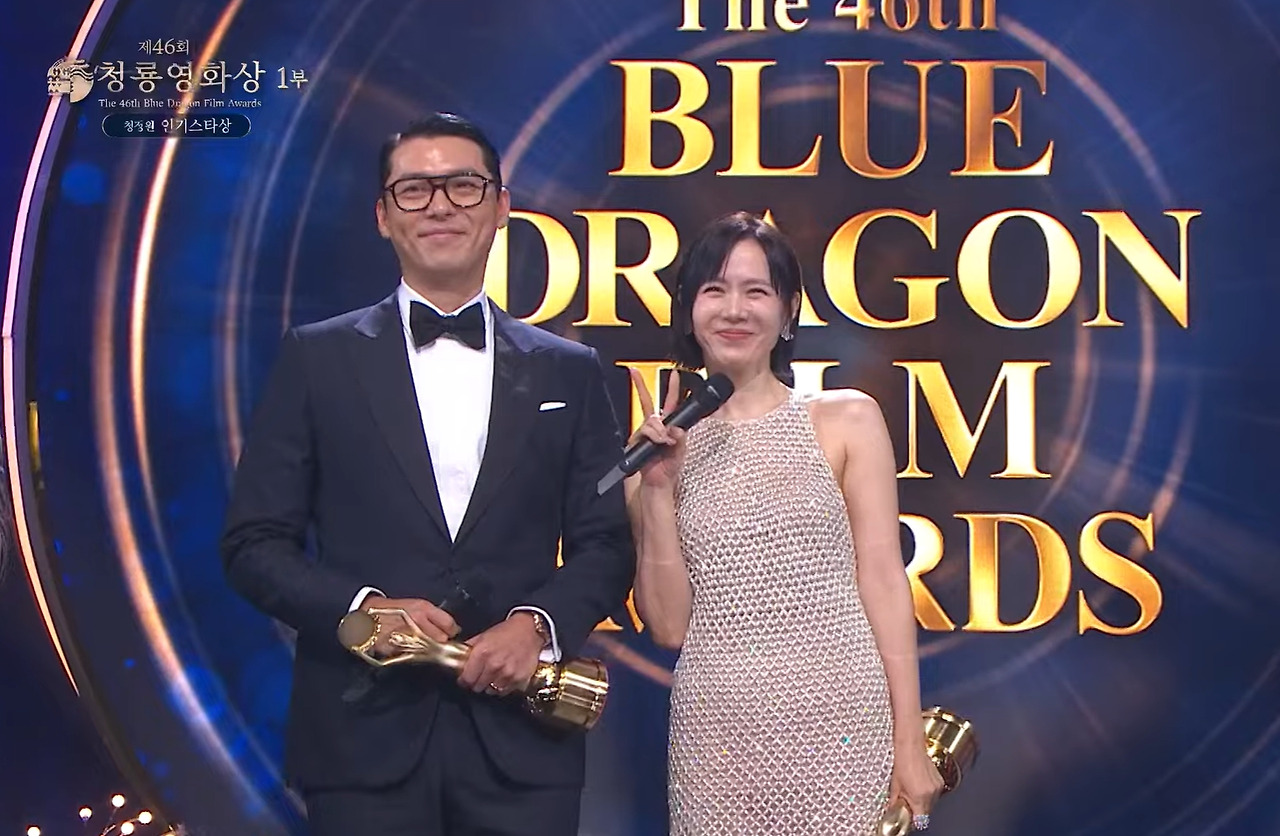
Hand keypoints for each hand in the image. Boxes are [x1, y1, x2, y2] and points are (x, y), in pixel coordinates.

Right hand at [363, 596, 458, 654]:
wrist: (366, 615)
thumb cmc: (393, 610)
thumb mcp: (415, 606)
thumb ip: (434, 617)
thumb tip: (453, 630)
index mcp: (423, 608)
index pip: (449, 624)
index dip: (452, 631)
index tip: (450, 634)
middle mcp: (417, 621)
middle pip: (441, 638)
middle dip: (440, 642)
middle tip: (434, 642)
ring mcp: (408, 635)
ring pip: (429, 650)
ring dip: (429, 650)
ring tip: (421, 646)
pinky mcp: (398, 648)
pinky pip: (414, 656)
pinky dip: (414, 655)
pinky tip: (409, 650)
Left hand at [456, 612, 543, 694]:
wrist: (530, 630)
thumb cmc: (506, 632)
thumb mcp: (483, 636)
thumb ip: (469, 649)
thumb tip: (457, 660)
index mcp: (482, 653)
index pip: (466, 679)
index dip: (464, 680)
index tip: (465, 679)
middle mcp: (494, 665)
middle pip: (477, 687)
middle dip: (477, 682)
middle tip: (481, 676)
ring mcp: (507, 674)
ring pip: (491, 691)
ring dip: (490, 685)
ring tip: (494, 675)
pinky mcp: (519, 679)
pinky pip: (505, 691)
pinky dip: (503, 686)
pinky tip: (504, 676)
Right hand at [626, 368, 686, 491]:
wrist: (658, 481)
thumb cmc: (669, 466)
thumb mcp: (681, 450)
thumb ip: (680, 437)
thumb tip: (675, 428)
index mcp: (667, 426)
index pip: (670, 403)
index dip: (672, 388)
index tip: (673, 373)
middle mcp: (654, 426)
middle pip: (647, 401)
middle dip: (640, 385)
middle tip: (633, 371)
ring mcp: (644, 432)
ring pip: (651, 420)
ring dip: (660, 431)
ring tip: (666, 443)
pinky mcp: (636, 440)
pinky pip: (646, 431)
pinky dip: (655, 437)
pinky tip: (659, 444)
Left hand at [889, 741, 944, 825]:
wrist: (910, 747)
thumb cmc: (902, 762)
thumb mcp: (895, 785)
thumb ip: (896, 801)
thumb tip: (894, 810)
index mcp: (919, 797)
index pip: (920, 819)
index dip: (914, 820)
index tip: (908, 817)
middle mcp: (930, 794)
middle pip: (926, 812)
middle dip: (918, 810)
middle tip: (908, 803)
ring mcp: (937, 788)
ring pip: (931, 803)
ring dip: (923, 801)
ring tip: (913, 790)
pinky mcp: (940, 782)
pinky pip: (935, 794)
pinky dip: (928, 793)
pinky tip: (920, 784)